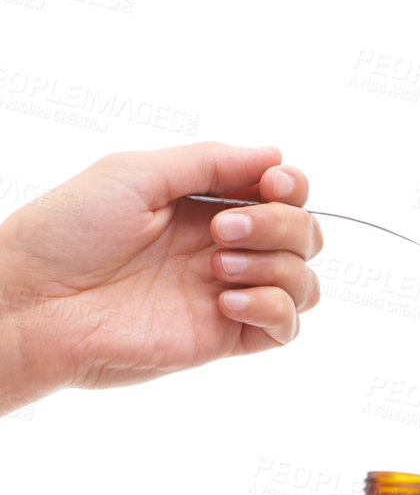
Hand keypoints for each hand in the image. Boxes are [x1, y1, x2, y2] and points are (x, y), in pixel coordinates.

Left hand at [0, 141, 321, 407]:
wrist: (38, 303)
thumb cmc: (68, 234)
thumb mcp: (136, 173)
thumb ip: (209, 162)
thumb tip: (275, 156)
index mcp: (204, 204)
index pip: (282, 194)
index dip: (291, 187)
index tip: (270, 186)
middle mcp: (225, 248)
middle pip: (305, 235)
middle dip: (279, 226)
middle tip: (219, 232)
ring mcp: (228, 294)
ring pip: (305, 283)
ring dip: (276, 267)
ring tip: (217, 267)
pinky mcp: (225, 338)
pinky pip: (287, 328)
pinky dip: (273, 309)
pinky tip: (227, 302)